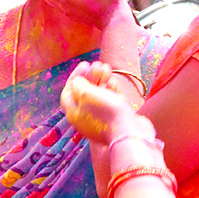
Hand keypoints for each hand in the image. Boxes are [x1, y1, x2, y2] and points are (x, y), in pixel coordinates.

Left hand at [62, 61, 158, 197]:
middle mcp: (86, 118)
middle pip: (84, 93)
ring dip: (101, 79)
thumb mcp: (85, 94)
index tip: (84, 65)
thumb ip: (78, 84)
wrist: (130, 132)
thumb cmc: (106, 112)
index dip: (75, 77)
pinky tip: (113, 81)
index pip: (68, 92)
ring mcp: (102, 119)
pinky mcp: (116, 119)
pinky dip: (111, 90)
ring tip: (107, 68)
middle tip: (97, 65)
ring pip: (99, 95)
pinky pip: (111, 102)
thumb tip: (78, 81)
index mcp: (74, 114)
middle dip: (90, 76)